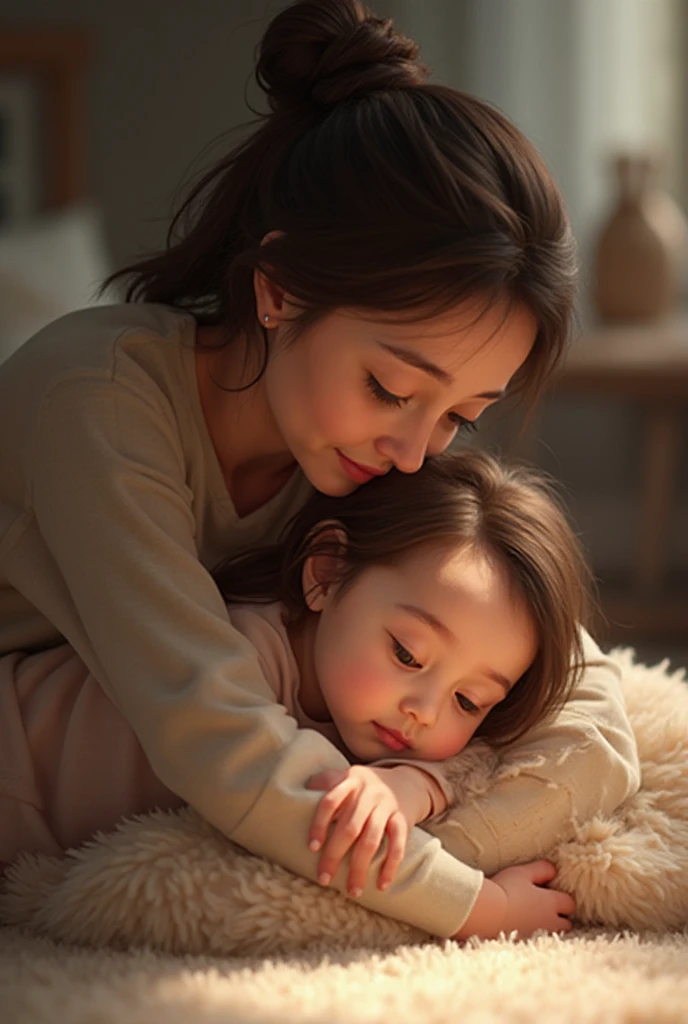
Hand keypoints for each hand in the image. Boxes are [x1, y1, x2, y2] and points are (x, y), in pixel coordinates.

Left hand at [305, 764, 429, 896]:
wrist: (407, 781)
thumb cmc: (365, 787)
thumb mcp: (346, 777)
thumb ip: (325, 783)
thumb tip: (294, 797)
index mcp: (349, 781)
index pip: (330, 802)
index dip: (319, 825)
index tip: (312, 848)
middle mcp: (368, 792)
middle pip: (349, 827)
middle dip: (334, 856)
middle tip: (324, 879)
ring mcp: (387, 806)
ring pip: (371, 840)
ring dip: (360, 868)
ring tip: (353, 891)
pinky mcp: (403, 820)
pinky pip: (398, 845)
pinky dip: (390, 866)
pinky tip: (381, 885)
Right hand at [453, 860, 574, 940]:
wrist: (486, 913)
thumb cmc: (505, 889)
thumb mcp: (523, 872)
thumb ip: (542, 869)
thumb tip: (553, 870)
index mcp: (551, 903)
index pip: (569, 903)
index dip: (562, 898)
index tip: (550, 893)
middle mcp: (550, 922)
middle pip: (566, 923)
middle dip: (559, 916)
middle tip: (543, 907)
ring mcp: (539, 936)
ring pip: (554, 934)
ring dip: (549, 928)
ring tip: (534, 919)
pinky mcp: (527, 946)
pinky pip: (538, 942)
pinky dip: (535, 936)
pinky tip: (523, 928)